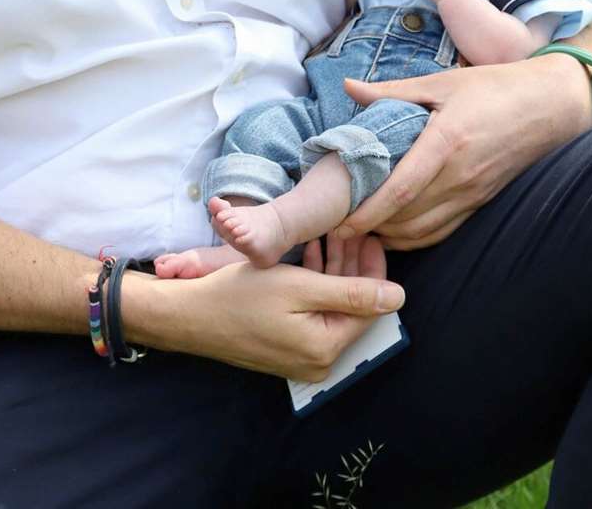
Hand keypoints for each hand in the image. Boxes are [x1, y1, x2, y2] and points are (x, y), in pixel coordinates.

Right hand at [128, 233, 402, 381]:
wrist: (191, 316)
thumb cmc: (242, 296)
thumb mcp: (300, 286)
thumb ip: (352, 293)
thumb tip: (400, 298)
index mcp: (326, 349)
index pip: (368, 308)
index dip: (373, 270)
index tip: (372, 235)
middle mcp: (318, 362)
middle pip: (350, 308)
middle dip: (353, 267)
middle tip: (353, 229)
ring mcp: (300, 359)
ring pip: (330, 308)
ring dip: (334, 272)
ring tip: (333, 235)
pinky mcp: (285, 350)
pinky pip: (312, 316)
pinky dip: (315, 286)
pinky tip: (312, 256)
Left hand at [333, 53, 591, 249]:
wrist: (549, 106)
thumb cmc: (493, 88)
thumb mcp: (442, 82)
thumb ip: (392, 91)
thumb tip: (348, 87)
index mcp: (446, 141)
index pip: (403, 188)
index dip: (370, 211)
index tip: (340, 221)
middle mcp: (460, 176)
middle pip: (407, 217)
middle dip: (369, 226)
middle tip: (335, 222)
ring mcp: (472, 194)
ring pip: (423, 231)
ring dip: (388, 235)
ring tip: (357, 229)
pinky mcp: (480, 203)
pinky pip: (442, 231)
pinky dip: (413, 238)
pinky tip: (391, 232)